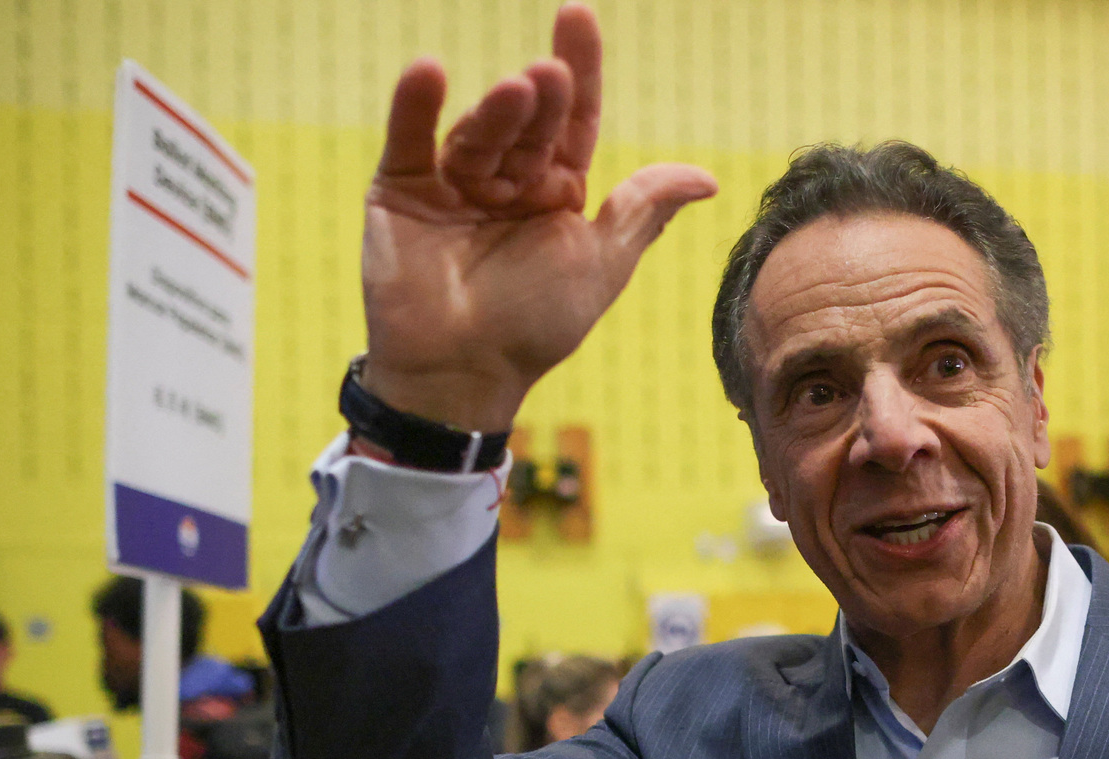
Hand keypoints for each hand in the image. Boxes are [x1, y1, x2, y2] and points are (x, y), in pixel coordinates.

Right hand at [359, 3, 717, 430]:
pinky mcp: (400, 192)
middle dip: (539, 101)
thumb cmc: (537, 325)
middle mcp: (506, 180)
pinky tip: (426, 72)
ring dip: (495, 111)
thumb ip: (642, 211)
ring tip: (515, 90)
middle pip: (527, 125)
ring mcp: (451, 183)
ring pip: (477, 132)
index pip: (572, 119)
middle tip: (547, 77)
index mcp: (556, 191)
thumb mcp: (601, 264)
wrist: (465, 373)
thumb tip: (708, 178)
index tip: (578, 18)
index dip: (579, 70)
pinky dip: (414, 107)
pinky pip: (408, 141)